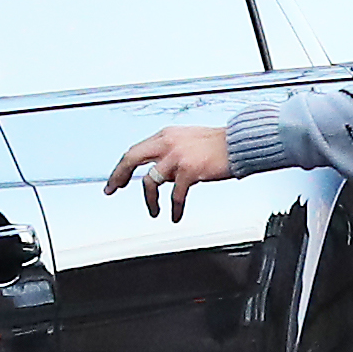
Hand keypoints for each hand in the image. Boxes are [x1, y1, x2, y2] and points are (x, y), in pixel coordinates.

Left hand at [105, 124, 230, 218]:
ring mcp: (177, 157)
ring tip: (154, 211)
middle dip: (118, 175)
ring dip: (150, 200)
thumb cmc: (218, 143)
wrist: (239, 143)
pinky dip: (174, 208)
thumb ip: (169, 151)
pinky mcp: (189, 171)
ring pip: (150, 181)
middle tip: (113, 189)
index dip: (122, 166)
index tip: (116, 179)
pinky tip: (175, 215)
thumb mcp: (187, 140)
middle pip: (131, 159)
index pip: (135, 150)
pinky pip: (175, 195)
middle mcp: (167, 143)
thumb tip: (157, 171)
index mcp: (165, 135)